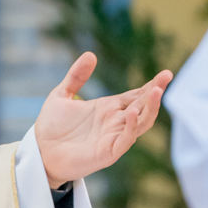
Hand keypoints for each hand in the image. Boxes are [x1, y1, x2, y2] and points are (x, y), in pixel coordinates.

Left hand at [34, 52, 171, 187]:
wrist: (39, 152)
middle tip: (167, 76)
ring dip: (150, 108)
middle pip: (143, 106)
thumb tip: (90, 54)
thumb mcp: (61, 95)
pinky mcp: (108, 152)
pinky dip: (131, 127)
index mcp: (108, 108)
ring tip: (156, 91)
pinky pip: (126, 139)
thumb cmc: (51, 127)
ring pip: (141, 122)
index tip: (165, 74)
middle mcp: (115, 122)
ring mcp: (114, 137)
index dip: (151, 85)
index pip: (136, 95)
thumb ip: (76, 76)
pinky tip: (132, 113)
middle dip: (156, 91)